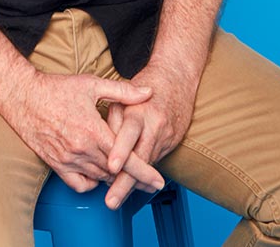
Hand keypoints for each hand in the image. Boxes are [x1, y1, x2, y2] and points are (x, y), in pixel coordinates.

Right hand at [2, 72, 163, 193]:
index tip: (158, 182)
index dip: (145, 172)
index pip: (126, 159)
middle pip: (115, 173)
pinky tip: (98, 174)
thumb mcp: (91, 84)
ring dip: (114, 179)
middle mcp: (81, 149)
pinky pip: (79, 184)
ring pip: (99, 179)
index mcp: (93, 131)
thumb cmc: (56, 89)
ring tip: (125, 177)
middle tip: (148, 184)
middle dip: (135, 179)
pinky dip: (92, 183)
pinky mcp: (55, 164)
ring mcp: (68, 159)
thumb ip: (123, 91)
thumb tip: (148, 93)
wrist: (22, 96)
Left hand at [102, 63, 198, 208]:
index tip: (111, 167)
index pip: (129, 133)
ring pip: (147, 165)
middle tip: (111, 200)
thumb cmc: (145, 84)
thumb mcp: (123, 91)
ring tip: (115, 200)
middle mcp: (155, 127)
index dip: (121, 151)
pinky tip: (130, 187)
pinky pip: (153, 162)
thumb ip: (113, 115)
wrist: (177, 79)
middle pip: (139, 159)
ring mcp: (166, 137)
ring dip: (132, 184)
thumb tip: (102, 138)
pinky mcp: (171, 144)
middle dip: (125, 182)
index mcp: (140, 111)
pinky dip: (142, 175)